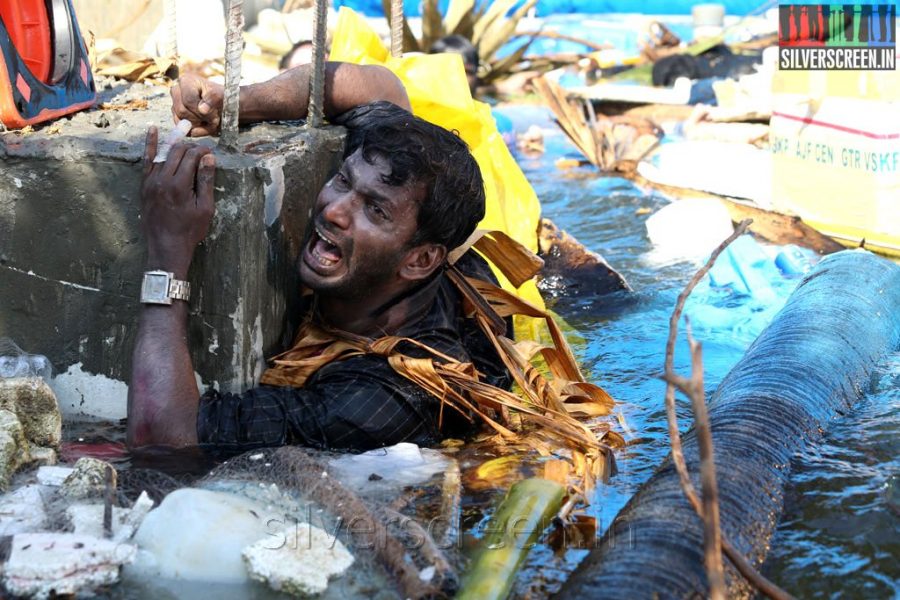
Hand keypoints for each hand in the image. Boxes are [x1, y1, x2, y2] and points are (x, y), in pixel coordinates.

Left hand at [141, 127, 215, 277]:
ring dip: (174, 142)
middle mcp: (163, 179)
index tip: (211, 154)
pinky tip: (153, 131)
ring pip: (163, 153)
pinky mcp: (145, 185)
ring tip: (183, 131)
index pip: (192, 157)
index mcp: (180, 185)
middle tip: (201, 150)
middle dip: (191, 147)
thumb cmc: (189, 230)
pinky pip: (147, 161)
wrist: (166, 247)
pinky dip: (150, 145)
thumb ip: (206, 181)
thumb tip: (209, 159)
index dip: (203, 152)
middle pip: (177, 152)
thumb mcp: (205, 208)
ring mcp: (151, 181)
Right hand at [171, 74, 224, 136]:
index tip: (214, 112)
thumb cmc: (221, 99)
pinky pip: (185, 131)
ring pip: (182, 122)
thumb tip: (202, 109)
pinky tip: (206, 125)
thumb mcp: (222, 95)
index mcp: (186, 81)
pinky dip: (199, 131)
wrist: (223, 107)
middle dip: (201, 118)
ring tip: (212, 120)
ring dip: (201, 125)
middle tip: (215, 117)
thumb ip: (213, 98)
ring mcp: (175, 106)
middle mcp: (176, 92)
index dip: (202, 110)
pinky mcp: (178, 120)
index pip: (188, 100)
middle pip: (182, 111)